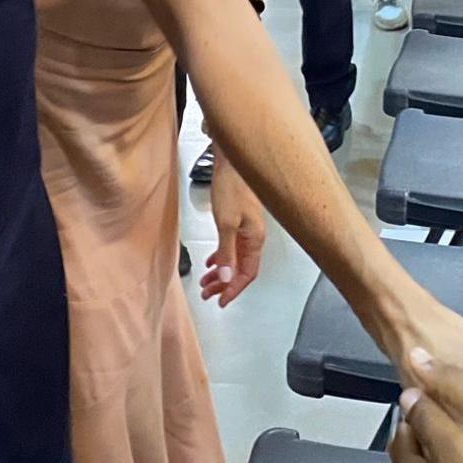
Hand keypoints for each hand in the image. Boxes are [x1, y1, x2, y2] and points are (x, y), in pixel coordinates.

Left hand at [200, 152, 265, 306]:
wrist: (232, 161)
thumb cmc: (232, 186)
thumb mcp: (226, 223)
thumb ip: (226, 253)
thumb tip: (226, 278)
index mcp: (255, 239)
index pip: (247, 274)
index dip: (233, 290)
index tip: (220, 301)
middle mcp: (254, 237)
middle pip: (241, 269)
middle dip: (224, 284)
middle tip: (208, 294)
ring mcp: (248, 229)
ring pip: (236, 259)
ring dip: (221, 272)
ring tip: (207, 282)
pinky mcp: (240, 220)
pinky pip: (232, 247)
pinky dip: (222, 257)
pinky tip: (213, 260)